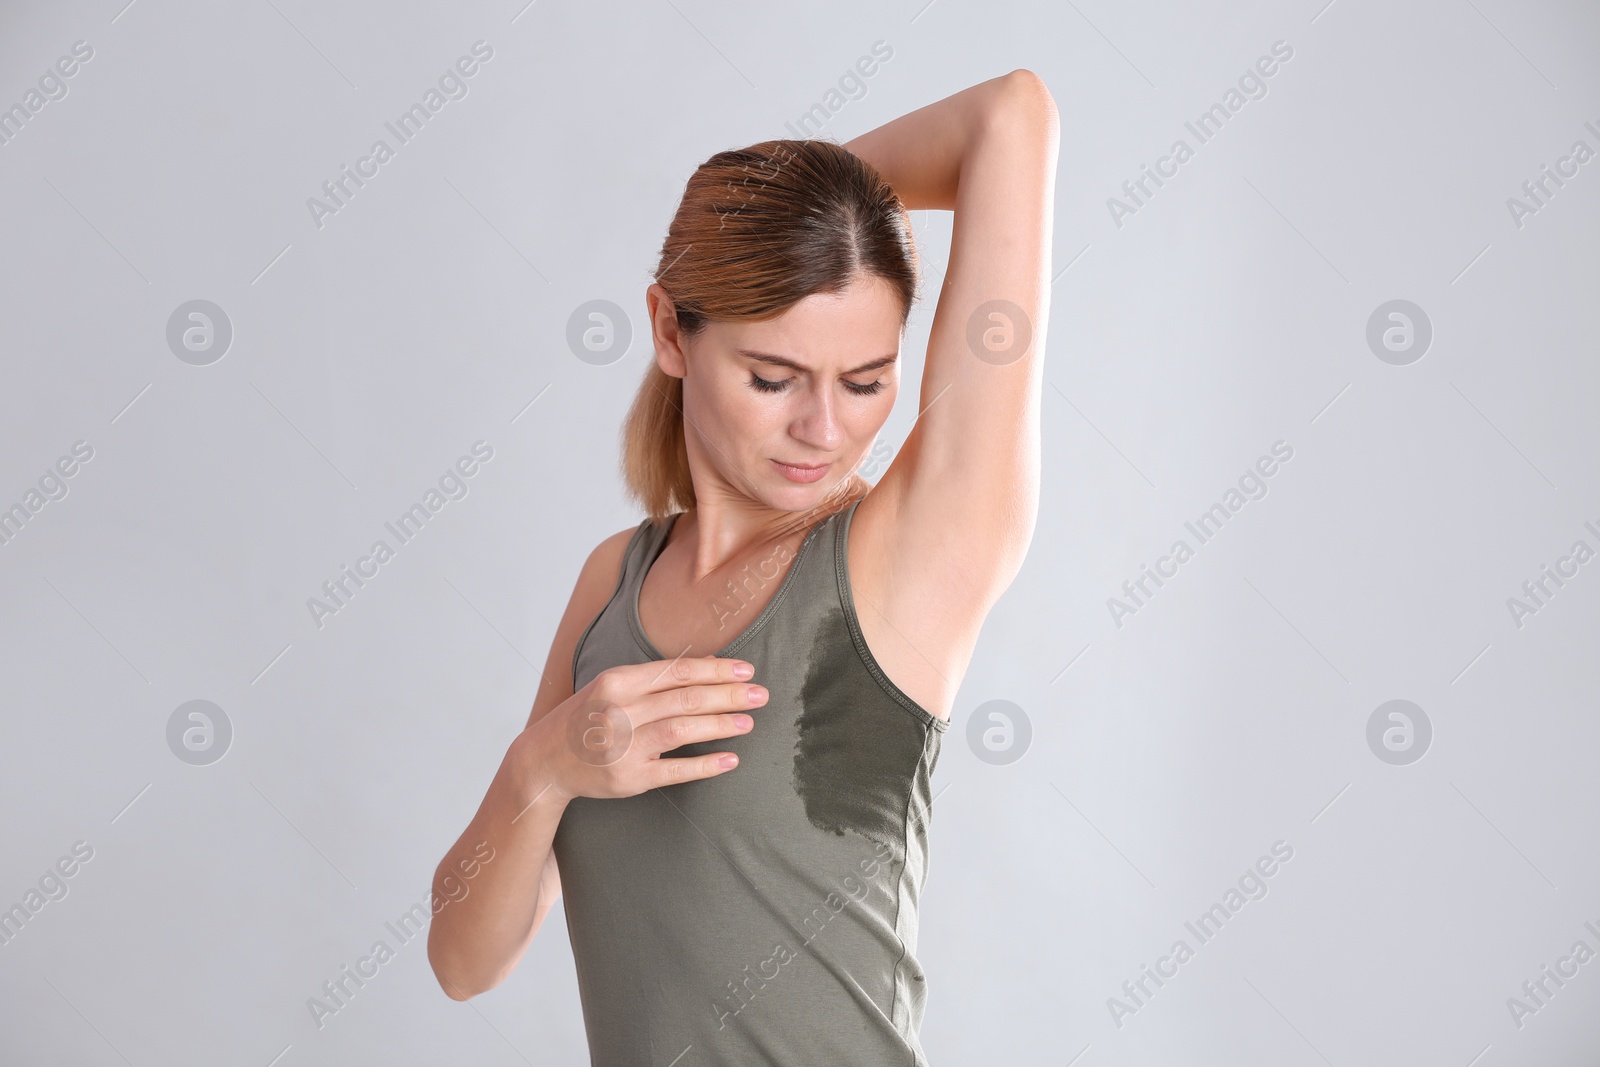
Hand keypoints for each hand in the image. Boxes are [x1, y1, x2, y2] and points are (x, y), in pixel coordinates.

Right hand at [523, 656, 766, 802]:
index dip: (716, 670)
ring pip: (682, 730)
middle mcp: (619, 712)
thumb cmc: (589, 716)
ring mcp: (623, 747)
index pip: (677, 672)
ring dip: (720, 725)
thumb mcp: (614, 687)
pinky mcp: (628, 779)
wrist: (546, 759)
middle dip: (728, 695)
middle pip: (685, 699)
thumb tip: (711, 664)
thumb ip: (657, 677)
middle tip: (760, 695)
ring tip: (748, 722)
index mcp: (617, 682)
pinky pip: (674, 770)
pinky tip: (730, 760)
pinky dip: (705, 765)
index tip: (746, 670)